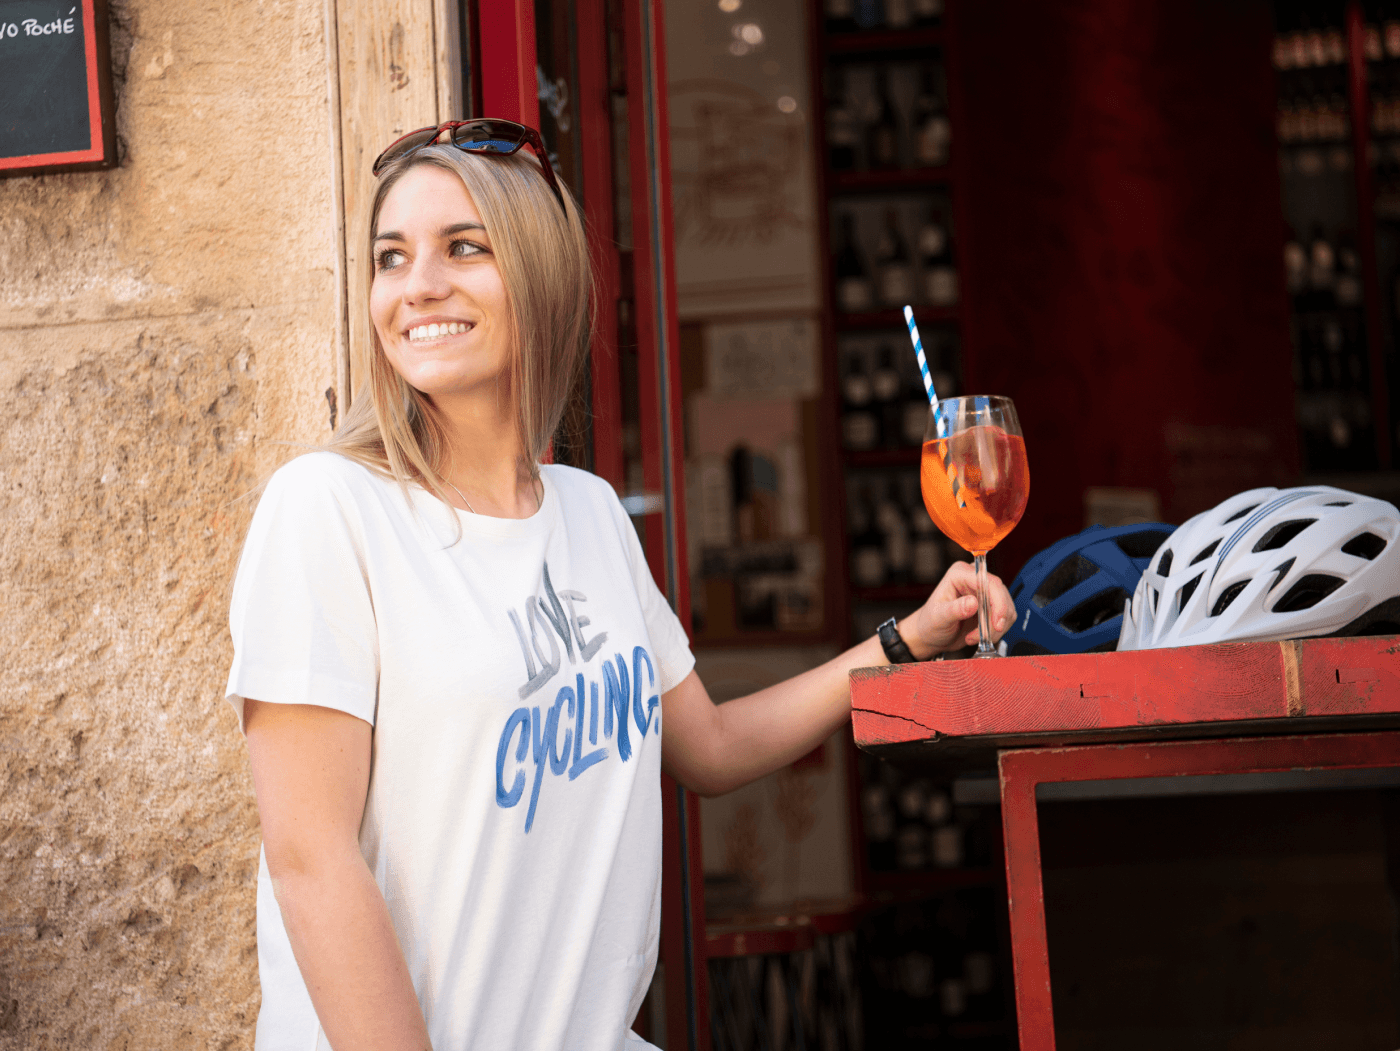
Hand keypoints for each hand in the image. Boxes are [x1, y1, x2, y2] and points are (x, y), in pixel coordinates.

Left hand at [900, 560, 1015, 657]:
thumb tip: (973, 602)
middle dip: (996, 619)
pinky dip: (996, 631)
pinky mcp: (991, 605)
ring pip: (1007, 608)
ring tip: (974, 637)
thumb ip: (955, 609)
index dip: (998, 602)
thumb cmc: (930, 623)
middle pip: (1001, 594)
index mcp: (959, 574)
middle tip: (984, 636)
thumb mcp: (938, 617)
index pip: (989, 582)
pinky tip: (979, 636)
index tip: (997, 624)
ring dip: (994, 628)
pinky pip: (1006, 617)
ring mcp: (985, 592)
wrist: (931, 635)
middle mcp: (974, 578)